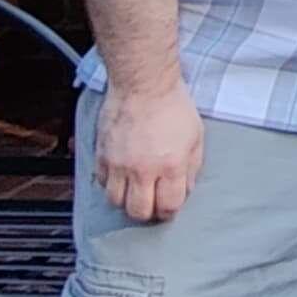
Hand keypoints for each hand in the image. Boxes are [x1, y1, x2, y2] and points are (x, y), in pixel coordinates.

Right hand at [98, 73, 203, 225]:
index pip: (168, 206)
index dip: (169, 211)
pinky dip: (110, 183)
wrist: (144, 83)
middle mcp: (143, 169)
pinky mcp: (102, 154)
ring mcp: (119, 163)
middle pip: (138, 212)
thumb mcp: (196, 137)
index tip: (168, 207)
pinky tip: (120, 175)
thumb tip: (185, 190)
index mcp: (170, 166)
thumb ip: (191, 168)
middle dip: (147, 213)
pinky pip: (101, 182)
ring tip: (134, 191)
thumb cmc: (173, 106)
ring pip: (115, 201)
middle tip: (150, 204)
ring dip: (126, 200)